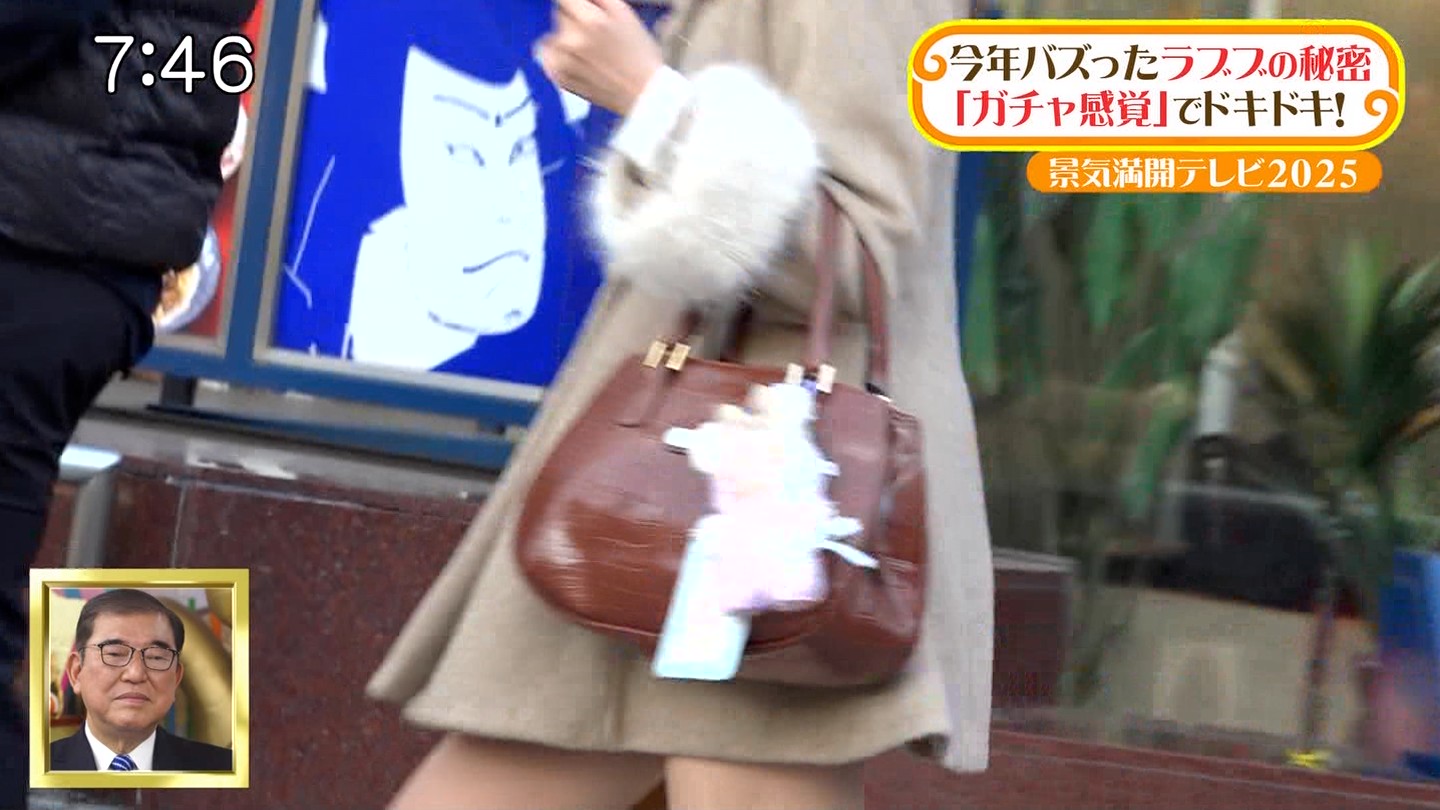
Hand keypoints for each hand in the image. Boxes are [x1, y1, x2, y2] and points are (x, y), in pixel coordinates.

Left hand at [538, 0, 663, 115]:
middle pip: (559, 14)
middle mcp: (571, 41)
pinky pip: (548, 56)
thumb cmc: (638, 53)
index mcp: (590, 21)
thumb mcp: (623, 13)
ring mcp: (562, 61)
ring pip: (553, 35)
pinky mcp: (558, 77)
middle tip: (597, 33)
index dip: (575, 3)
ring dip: (567, 37)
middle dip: (575, 18)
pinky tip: (582, 63)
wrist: (644, 94)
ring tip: (591, 51)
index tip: (581, 8)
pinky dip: (560, 56)